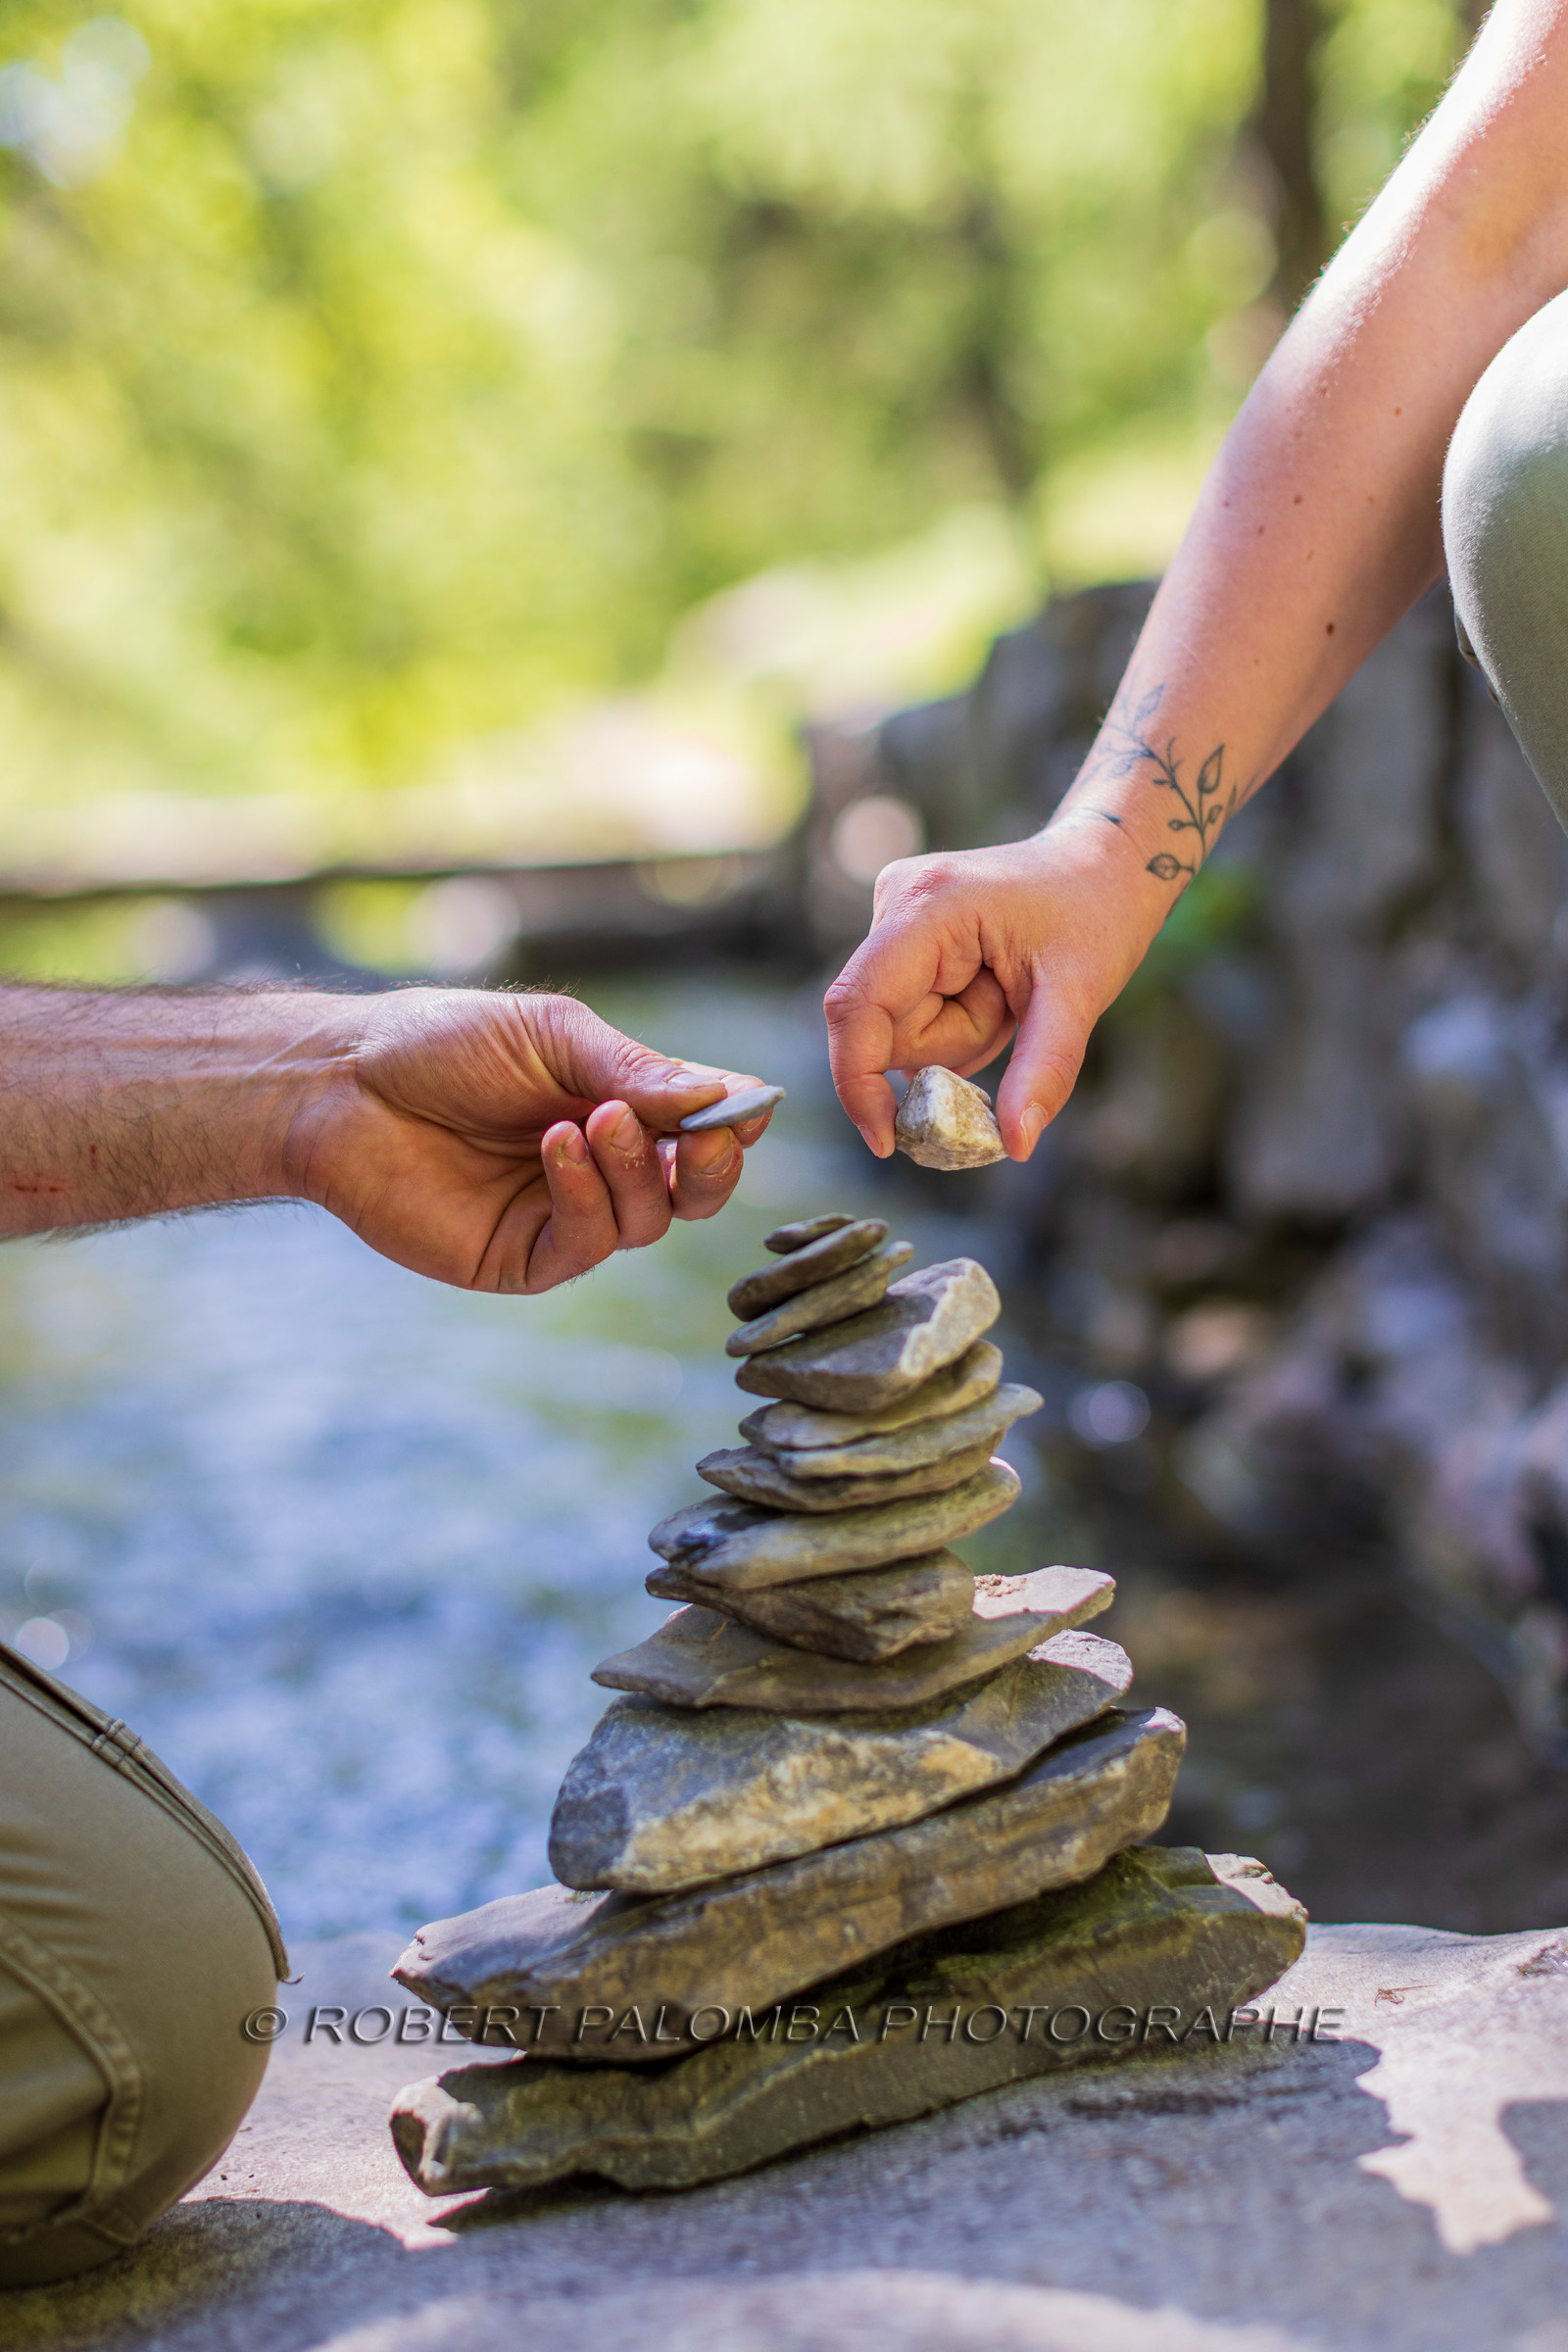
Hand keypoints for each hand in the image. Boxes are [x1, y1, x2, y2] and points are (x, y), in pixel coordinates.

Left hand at [291, 988, 772, 1292]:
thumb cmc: (443, 1045)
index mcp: (619, 1104)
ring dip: (636, 1170)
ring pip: (648, 1220)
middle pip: (696, 1192)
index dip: (735, 1122)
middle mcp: (604, 1166)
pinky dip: (587, 1198)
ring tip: (593, 1121)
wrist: (345, 1087)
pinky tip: (559, 1149)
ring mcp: (565, 1215)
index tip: (748, 1108)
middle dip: (712, 1167)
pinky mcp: (522, 1256)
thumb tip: (724, 1097)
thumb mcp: (552, 1036)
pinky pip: (587, 1245)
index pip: (704, 1126)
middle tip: (706, 1136)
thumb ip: (634, 1070)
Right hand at [823, 820, 1168, 1160]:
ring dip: (959, 1035)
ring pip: (902, 1030)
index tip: (888, 1142)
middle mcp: (896, 902)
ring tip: (1010, 994)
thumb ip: (1045, 1068)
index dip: (858, 1081)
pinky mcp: (903, 933)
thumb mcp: (1082, 994)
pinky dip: (954, 1022)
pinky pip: (911, 1014)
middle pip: (888, 1029)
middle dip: (951, 1046)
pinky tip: (993, 989)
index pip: (857, 1006)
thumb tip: (1016, 1145)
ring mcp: (895, 916)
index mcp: (927, 904)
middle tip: (1012, 1010)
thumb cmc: (1099, 913)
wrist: (1106, 865)